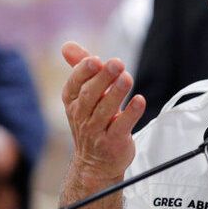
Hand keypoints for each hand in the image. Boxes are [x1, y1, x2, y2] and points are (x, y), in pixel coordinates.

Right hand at [60, 42, 144, 188]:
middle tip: (117, 63)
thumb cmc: (92, 122)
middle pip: (90, 95)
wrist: (95, 163)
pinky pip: (122, 127)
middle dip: (103, 78)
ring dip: (117, 93)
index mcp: (73, 102)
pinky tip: (140, 101)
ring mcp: (97, 131)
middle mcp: (82, 116)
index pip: (74, 84)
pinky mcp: (114, 142)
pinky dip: (131, 113)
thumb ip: (80, 69)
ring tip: (127, 78)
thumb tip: (67, 45)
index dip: (84, 72)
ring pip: (105, 110)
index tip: (95, 59)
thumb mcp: (83, 95)